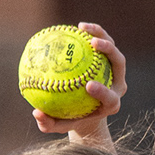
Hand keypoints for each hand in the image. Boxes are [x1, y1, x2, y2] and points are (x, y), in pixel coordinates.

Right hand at [32, 21, 124, 143]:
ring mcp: (115, 70)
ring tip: (82, 28)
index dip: (103, 91)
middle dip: (109, 51)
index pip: (111, 98)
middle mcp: (117, 84)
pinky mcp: (109, 59)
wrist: (89, 112)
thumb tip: (35, 113)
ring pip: (113, 48)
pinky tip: (76, 28)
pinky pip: (101, 42)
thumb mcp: (59, 125)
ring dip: (100, 34)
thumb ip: (48, 123)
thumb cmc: (73, 120)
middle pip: (119, 63)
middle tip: (93, 44)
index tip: (88, 85)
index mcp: (111, 104)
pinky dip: (90, 33)